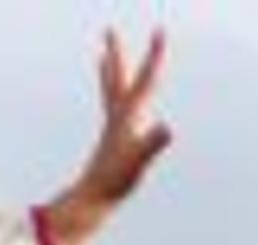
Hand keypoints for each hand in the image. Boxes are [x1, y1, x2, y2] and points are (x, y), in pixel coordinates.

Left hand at [46, 27, 172, 244]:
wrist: (89, 201)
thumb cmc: (114, 184)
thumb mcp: (138, 163)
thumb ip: (152, 143)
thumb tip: (168, 128)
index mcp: (126, 117)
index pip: (144, 80)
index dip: (154, 55)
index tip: (160, 30)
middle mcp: (116, 118)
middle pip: (116, 77)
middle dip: (116, 52)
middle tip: (108, 30)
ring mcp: (112, 128)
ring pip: (111, 91)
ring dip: (110, 71)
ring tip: (104, 55)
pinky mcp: (111, 140)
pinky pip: (112, 108)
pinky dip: (112, 95)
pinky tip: (117, 100)